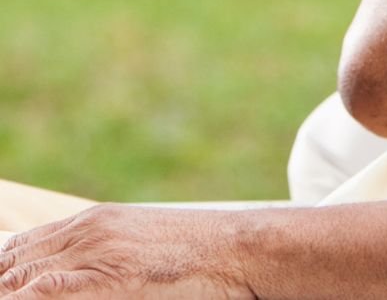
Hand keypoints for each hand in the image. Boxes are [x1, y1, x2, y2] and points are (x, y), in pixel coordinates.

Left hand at [0, 205, 253, 298]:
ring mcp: (99, 250)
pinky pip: (50, 289)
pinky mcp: (111, 276)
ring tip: (3, 295)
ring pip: (23, 275)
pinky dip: (27, 295)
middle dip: (1, 282)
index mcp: (93, 220)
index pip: (21, 247)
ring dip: (7, 289)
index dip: (3, 272)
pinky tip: (18, 299)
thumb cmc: (194, 254)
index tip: (1, 284)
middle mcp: (89, 229)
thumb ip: (101, 252)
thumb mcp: (138, 243)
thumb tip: (60, 279)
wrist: (237, 248)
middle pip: (14, 260)